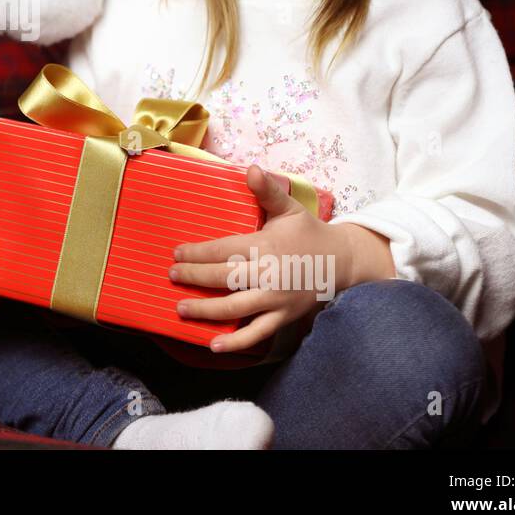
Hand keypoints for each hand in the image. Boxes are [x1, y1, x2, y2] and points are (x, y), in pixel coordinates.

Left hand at [169, 164, 350, 352]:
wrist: (342, 262)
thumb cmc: (309, 233)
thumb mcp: (289, 209)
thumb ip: (267, 191)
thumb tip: (251, 169)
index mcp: (265, 246)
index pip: (223, 250)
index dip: (197, 253)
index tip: (176, 254)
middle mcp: (268, 274)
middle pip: (222, 278)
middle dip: (194, 278)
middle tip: (171, 276)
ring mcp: (275, 299)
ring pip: (234, 308)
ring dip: (205, 310)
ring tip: (181, 308)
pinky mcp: (283, 318)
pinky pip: (256, 334)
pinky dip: (235, 342)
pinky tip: (213, 345)